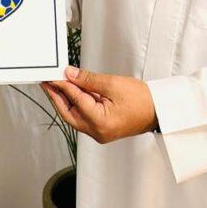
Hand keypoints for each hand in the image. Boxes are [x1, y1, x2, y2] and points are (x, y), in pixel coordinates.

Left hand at [41, 66, 156, 143]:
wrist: (159, 110)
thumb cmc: (142, 100)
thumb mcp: (113, 84)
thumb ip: (88, 80)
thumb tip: (70, 75)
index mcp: (99, 122)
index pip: (74, 101)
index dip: (61, 85)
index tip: (53, 76)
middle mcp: (97, 132)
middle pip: (68, 113)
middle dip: (57, 97)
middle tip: (48, 82)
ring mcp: (99, 132)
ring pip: (75, 116)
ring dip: (66, 100)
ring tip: (58, 84)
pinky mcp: (102, 129)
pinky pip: (84, 117)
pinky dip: (77, 104)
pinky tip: (73, 92)